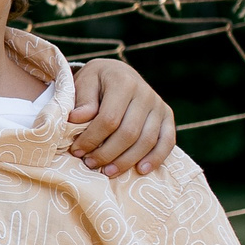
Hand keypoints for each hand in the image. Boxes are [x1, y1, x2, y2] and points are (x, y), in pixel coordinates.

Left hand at [70, 58, 174, 176]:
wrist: (117, 73)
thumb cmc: (96, 82)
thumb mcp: (84, 83)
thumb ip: (82, 101)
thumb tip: (77, 119)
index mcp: (123, 82)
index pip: (109, 118)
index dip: (92, 139)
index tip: (77, 151)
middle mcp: (145, 93)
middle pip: (128, 133)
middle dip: (107, 153)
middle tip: (90, 164)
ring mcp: (159, 105)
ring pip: (147, 141)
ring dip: (127, 161)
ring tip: (108, 171)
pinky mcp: (167, 116)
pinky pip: (167, 141)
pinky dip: (156, 158)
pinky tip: (140, 170)